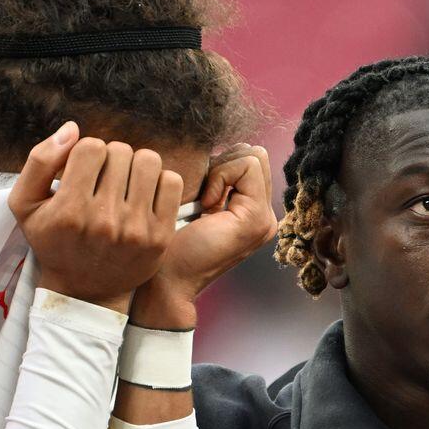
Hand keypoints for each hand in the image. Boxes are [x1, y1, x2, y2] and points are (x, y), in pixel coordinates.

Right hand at [8, 123, 182, 312]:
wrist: (85, 292)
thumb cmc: (53, 242)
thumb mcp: (25, 205)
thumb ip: (40, 161)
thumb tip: (71, 128)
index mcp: (69, 209)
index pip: (91, 147)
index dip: (87, 152)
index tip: (84, 170)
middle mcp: (104, 220)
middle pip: (121, 151)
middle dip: (111, 159)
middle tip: (105, 179)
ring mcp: (136, 229)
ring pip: (148, 161)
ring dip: (136, 166)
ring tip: (126, 183)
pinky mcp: (161, 237)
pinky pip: (171, 182)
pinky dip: (159, 181)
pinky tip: (145, 194)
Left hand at [131, 144, 277, 328]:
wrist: (163, 280)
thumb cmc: (166, 243)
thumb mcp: (193, 203)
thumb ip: (212, 181)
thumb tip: (213, 148)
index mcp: (252, 213)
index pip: (250, 159)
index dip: (220, 165)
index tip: (199, 194)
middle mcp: (265, 217)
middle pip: (255, 155)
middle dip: (223, 164)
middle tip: (201, 196)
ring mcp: (265, 220)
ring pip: (253, 157)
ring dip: (221, 171)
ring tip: (203, 203)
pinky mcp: (257, 220)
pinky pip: (246, 168)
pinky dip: (221, 177)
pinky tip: (206, 205)